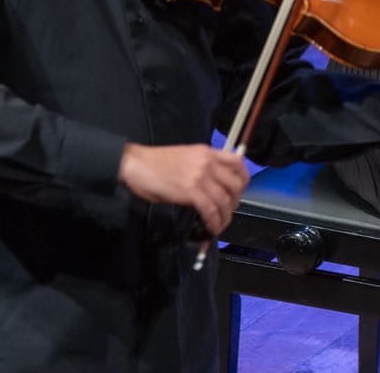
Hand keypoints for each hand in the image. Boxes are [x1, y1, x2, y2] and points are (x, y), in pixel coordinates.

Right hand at [117, 142, 248, 235]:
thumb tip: (212, 188)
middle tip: (228, 211)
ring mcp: (200, 176)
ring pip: (225, 200)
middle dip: (236, 201)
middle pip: (236, 184)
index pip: (237, 162)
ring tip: (220, 224)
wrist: (135, 163)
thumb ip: (202, 169)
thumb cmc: (155, 162)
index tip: (239, 191)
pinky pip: (210, 209)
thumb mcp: (185, 157)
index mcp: (207, 152)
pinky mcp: (191, 191)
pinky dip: (214, 221)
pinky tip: (211, 227)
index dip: (243, 179)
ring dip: (225, 216)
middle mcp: (208, 162)